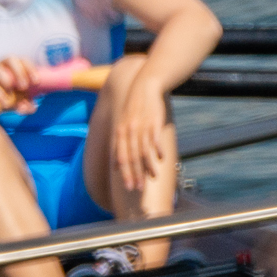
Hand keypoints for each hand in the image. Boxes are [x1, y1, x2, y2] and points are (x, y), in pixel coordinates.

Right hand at [0, 52, 40, 115]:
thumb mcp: (17, 102)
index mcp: (12, 66)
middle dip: (19, 71)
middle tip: (24, 87)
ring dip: (6, 80)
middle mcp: (0, 65)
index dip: (30, 68)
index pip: (22, 60)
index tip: (36, 82)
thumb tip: (31, 108)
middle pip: (10, 59)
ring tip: (11, 95)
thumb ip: (25, 105)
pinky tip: (3, 103)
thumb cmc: (4, 98)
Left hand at [106, 79, 174, 194]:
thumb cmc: (134, 109)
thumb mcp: (122, 125)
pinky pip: (155, 139)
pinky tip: (161, 159)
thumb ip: (119, 145)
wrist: (145, 86)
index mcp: (120, 133)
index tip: (127, 188)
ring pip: (144, 151)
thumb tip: (115, 166)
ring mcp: (141, 127)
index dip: (124, 174)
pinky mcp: (153, 122)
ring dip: (148, 166)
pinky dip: (157, 150)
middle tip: (138, 189)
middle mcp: (129, 131)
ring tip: (152, 178)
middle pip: (131, 158)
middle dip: (134, 175)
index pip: (121, 158)